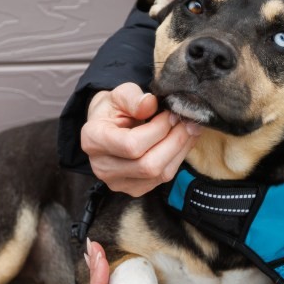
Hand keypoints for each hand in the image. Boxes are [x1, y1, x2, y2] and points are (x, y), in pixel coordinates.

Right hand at [80, 83, 199, 196]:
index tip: (171, 113)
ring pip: (159, 174)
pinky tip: (182, 142)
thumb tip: (149, 104)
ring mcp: (118, 182)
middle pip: (148, 165)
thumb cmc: (113, 108)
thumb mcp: (119, 94)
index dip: (158, 129)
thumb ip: (132, 97)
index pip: (131, 145)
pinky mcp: (134, 189)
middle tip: (187, 122)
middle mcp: (102, 167)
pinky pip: (163, 179)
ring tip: (189, 129)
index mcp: (93, 140)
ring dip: (180, 150)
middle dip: (175, 141)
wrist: (107, 126)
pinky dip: (178, 159)